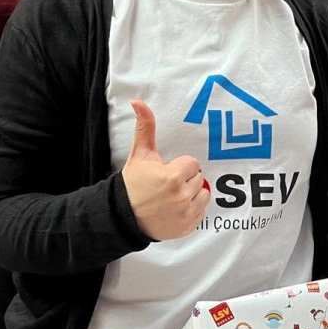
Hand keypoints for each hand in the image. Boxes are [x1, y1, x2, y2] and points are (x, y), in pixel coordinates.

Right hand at [122, 100, 208, 240]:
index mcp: (172, 177)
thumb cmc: (133, 184)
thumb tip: (138, 102)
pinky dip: (192, 210)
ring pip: (203, 194)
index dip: (180, 166)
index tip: (166, 172)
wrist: (124, 217)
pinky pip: (202, 212)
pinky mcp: (187, 227)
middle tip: (166, 185)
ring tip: (172, 196)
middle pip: (199, 179)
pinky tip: (175, 208)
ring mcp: (185, 214)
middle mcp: (182, 197)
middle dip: (185, 179)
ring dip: (192, 194)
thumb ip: (145, 128)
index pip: (193, 164)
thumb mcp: (139, 155)